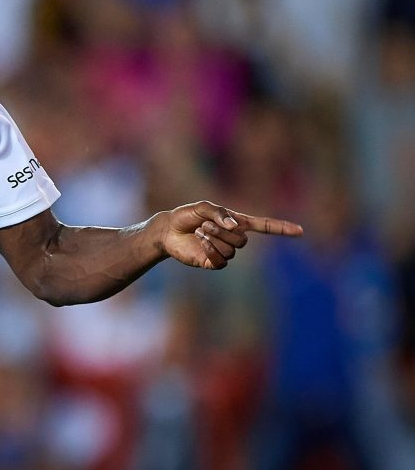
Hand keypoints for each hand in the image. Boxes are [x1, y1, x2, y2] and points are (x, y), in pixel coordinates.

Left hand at [161, 200, 302, 269]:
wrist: (168, 230)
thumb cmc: (186, 215)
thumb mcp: (202, 207)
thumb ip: (219, 212)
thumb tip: (235, 225)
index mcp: (237, 223)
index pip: (264, 226)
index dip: (281, 228)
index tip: (300, 231)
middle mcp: (233, 238)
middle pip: (243, 241)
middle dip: (223, 232)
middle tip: (205, 224)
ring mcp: (224, 251)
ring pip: (231, 251)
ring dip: (214, 239)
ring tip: (200, 231)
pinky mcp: (212, 262)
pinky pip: (221, 261)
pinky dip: (210, 250)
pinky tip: (200, 242)